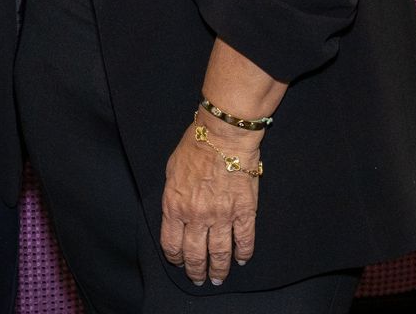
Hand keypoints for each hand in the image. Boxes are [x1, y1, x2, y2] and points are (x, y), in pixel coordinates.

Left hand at [158, 121, 261, 285]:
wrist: (223, 135)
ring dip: (218, 270)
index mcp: (175, 206)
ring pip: (219, 253)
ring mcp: (222, 216)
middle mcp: (196, 216)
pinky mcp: (244, 212)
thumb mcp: (171, 170)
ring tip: (218, 278)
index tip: (179, 262)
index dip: (175, 258)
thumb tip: (176, 211)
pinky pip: (244, 241)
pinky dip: (243, 254)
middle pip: (195, 254)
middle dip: (196, 271)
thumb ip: (173, 196)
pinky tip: (241, 260)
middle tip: (199, 279)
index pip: (171, 244)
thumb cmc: (194, 146)